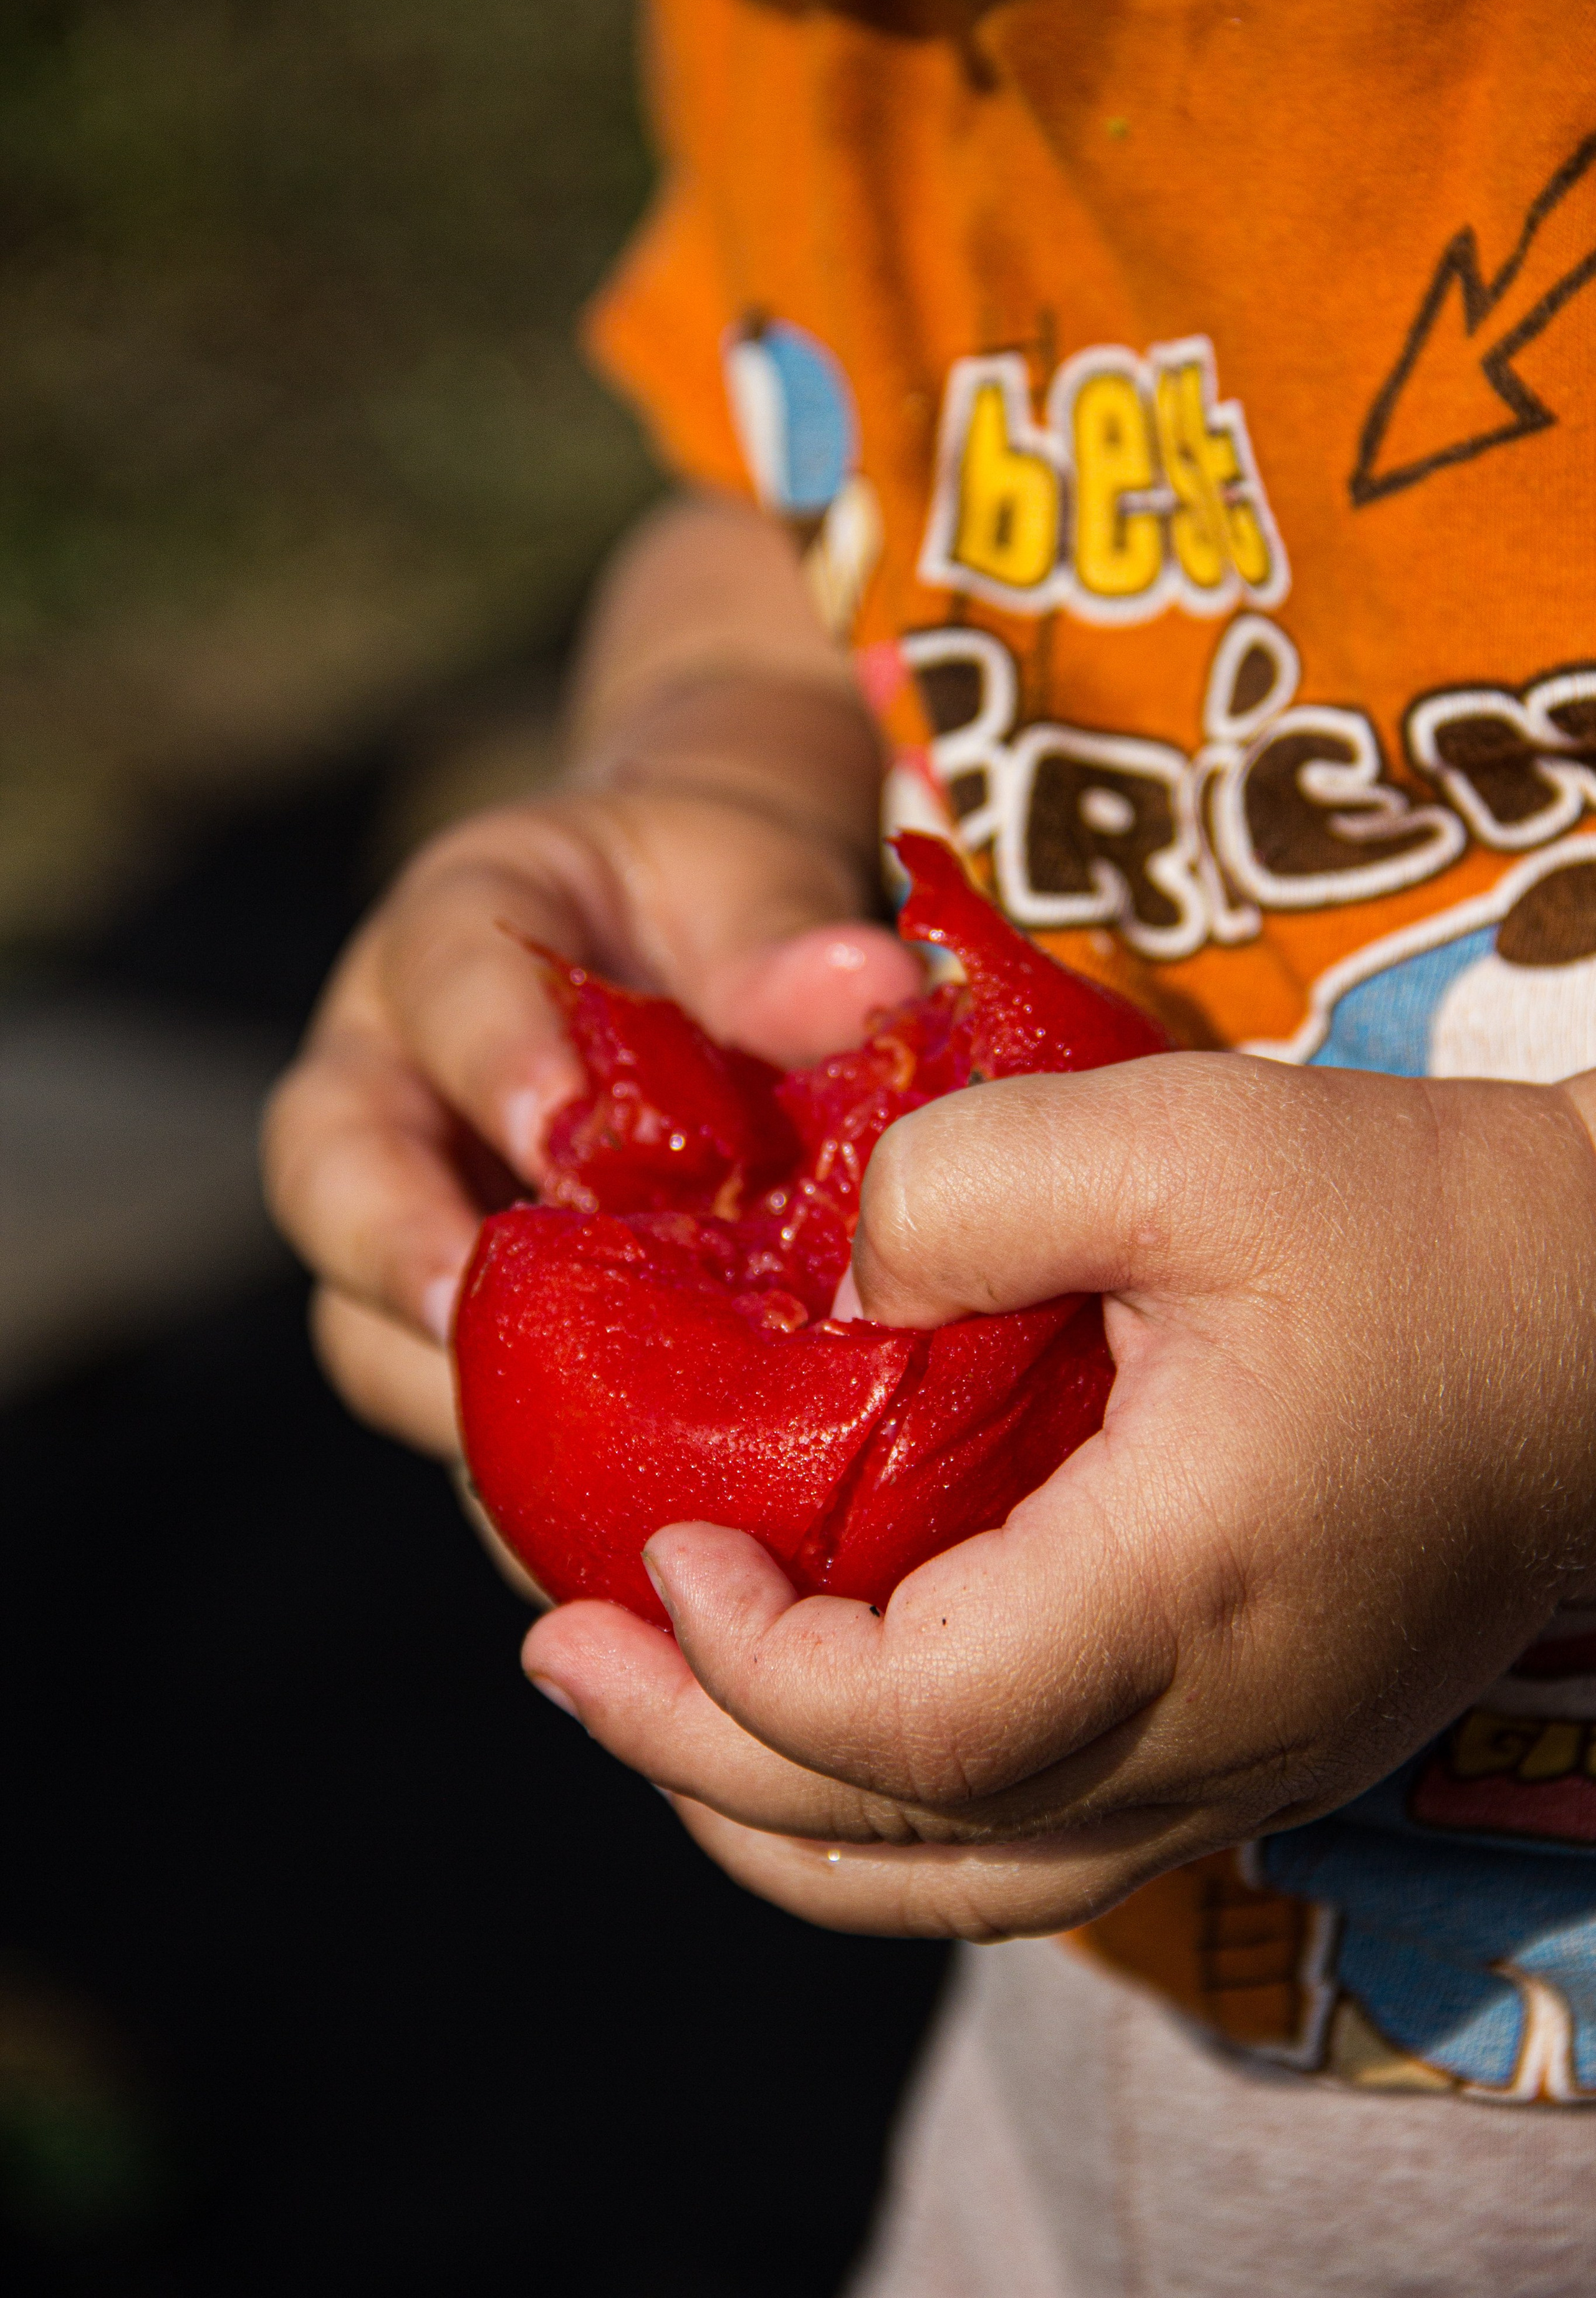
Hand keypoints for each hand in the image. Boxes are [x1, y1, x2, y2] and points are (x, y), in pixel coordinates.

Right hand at [261, 780, 917, 1456]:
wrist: (702, 949)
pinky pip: (449, 1405)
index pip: (440, 980)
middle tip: (476, 1321)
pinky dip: (518, 1467)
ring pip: (360, 1315)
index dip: (488, 1056)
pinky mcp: (457, 1324)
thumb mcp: (746, 882)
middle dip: (398, 1248)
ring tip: (556, 1455)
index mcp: (455, 939)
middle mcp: (390, 1077)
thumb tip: (861, 984)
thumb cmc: (712, 906)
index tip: (557, 1127)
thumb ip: (781, 941)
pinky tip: (606, 1519)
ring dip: (450, 1389)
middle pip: (330, 1167)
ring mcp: (407, 1213)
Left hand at [522, 1058, 1595, 1938]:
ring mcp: (1245, 1764)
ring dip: (783, 1821)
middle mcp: (1215, 1730)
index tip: (654, 1542)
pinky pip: (1040, 1841)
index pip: (909, 1728)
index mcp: (1186, 1592)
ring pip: (971, 1886)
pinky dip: (895, 1814)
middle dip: (699, 1763)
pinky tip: (818, 1722)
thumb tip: (838, 1287)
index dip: (742, 1668)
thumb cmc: (1412, 1217)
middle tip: (557, 1659)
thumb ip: (968, 1182)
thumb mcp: (1184, 1134)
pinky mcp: (1260, 1743)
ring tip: (650, 1721)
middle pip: (907, 1842)